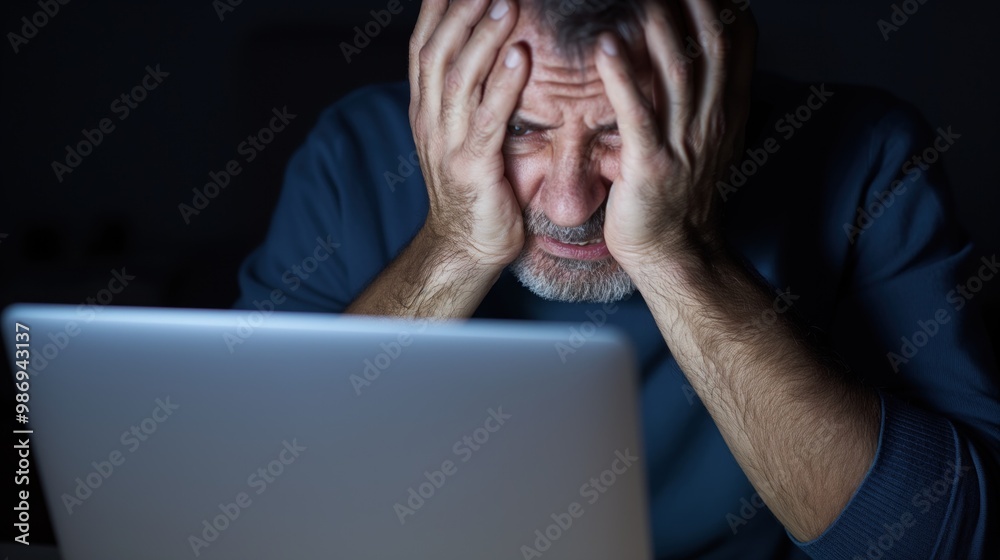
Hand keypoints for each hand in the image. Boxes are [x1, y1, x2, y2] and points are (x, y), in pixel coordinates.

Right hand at [409, 0, 529, 266]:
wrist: (465, 247)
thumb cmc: (474, 188)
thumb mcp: (460, 135)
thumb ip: (467, 97)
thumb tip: (486, 52)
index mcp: (425, 110)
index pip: (424, 46)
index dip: (437, 9)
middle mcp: (429, 121)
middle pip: (437, 51)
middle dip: (461, 10)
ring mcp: (447, 144)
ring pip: (458, 78)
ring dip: (483, 36)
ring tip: (506, 1)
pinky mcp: (472, 167)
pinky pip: (486, 119)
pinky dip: (503, 85)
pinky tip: (520, 56)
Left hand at [595, 0, 756, 272]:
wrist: (673, 252)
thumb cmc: (677, 195)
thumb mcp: (703, 140)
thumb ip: (704, 98)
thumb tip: (696, 54)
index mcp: (725, 112)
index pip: (736, 42)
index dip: (724, 4)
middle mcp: (711, 122)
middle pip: (711, 46)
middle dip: (695, 2)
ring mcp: (684, 144)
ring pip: (678, 72)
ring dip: (658, 27)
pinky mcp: (651, 166)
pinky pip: (637, 114)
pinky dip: (621, 76)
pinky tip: (605, 44)